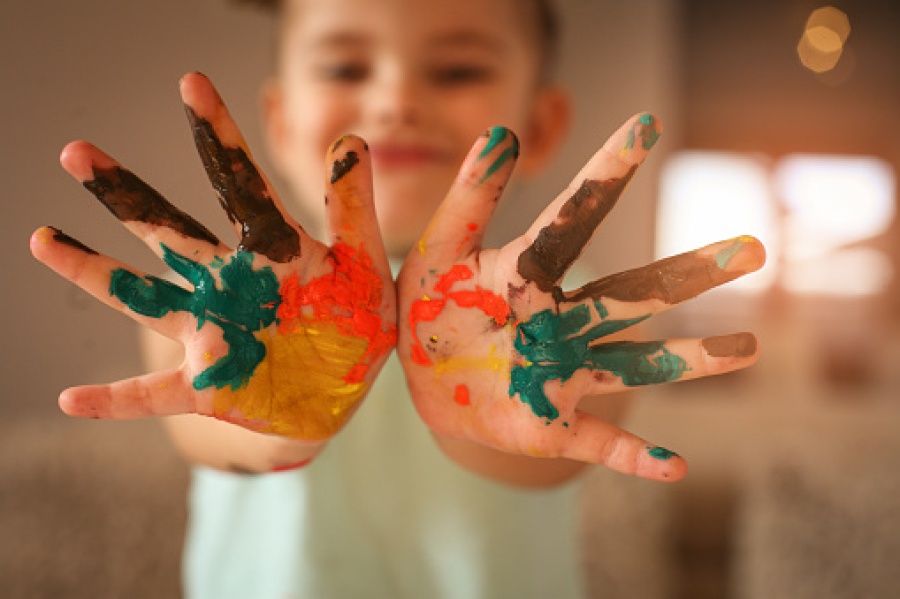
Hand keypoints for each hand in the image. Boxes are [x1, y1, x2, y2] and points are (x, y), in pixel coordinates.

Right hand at [30, 73, 395, 443]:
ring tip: (42, 239)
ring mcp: (212, 333)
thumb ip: (352, 209)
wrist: (346, 391)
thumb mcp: (365, 264)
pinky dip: (115, 399)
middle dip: (125, 194)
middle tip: (76, 152)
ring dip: (94, 273)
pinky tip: (71, 398)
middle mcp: (228, 283)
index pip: (238, 183)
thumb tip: (351, 138)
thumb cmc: (358, 323)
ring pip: (143, 297)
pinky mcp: (209, 385)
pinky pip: (152, 392)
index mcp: (270, 249)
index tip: (191, 82)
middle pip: (168, 231)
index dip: (217, 136)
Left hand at [398, 114, 764, 480]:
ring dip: (688, 360)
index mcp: (530, 274)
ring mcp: (562, 375)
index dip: (606, 173)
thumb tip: (503, 130)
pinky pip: (600, 444)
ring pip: (635, 364)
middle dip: (689, 274)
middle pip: (633, 295)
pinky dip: (635, 457)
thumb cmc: (428, 305)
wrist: (420, 376)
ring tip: (746, 349)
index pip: (573, 219)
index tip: (646, 123)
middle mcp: (561, 321)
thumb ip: (470, 199)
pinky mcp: (551, 426)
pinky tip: (675, 466)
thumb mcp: (438, 249)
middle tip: (752, 248)